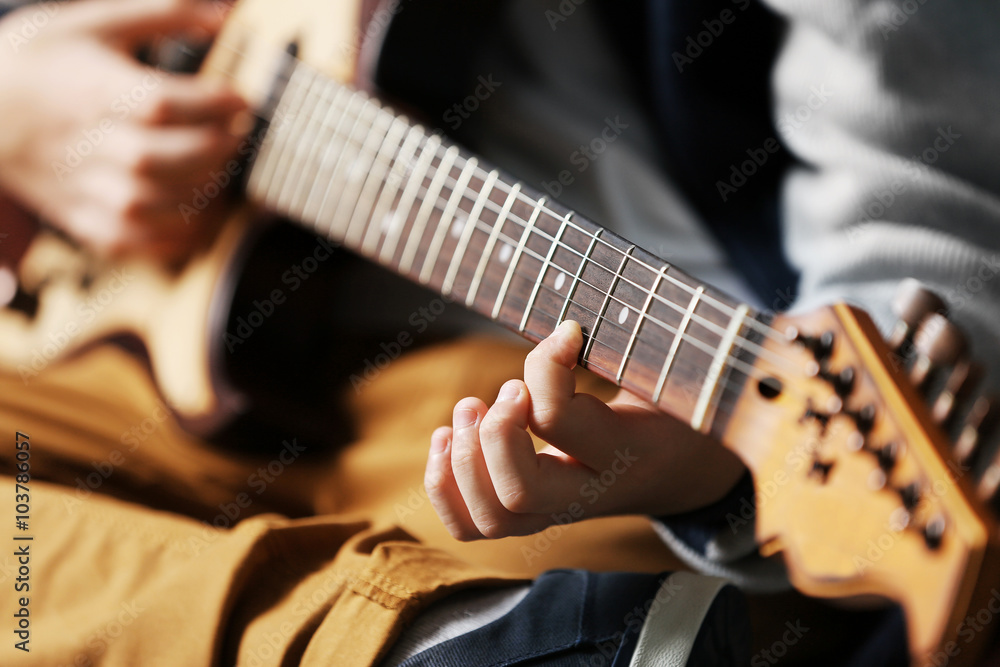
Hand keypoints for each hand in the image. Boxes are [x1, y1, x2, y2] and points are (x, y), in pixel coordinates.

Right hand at [0, 0, 246, 259]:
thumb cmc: (38, 61)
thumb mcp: (94, 22)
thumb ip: (164, 14)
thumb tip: (227, 11)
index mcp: (94, 90)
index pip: (163, 102)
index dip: (213, 102)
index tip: (239, 98)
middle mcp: (89, 143)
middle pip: (163, 156)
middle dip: (214, 147)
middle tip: (236, 134)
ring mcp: (82, 186)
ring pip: (152, 201)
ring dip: (199, 189)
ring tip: (218, 168)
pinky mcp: (80, 218)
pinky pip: (132, 241)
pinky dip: (171, 237)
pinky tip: (195, 215)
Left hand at [425, 320, 747, 540]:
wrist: (682, 469)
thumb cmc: (668, 406)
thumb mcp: (661, 374)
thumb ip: (624, 349)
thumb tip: (563, 328)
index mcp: (626, 451)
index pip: (560, 421)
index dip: (544, 365)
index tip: (564, 332)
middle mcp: (588, 494)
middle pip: (519, 491)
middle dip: (494, 432)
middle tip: (507, 389)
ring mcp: (555, 513)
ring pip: (491, 517)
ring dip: (463, 459)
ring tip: (469, 408)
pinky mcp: (529, 517)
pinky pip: (470, 527)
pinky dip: (443, 487)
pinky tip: (446, 439)